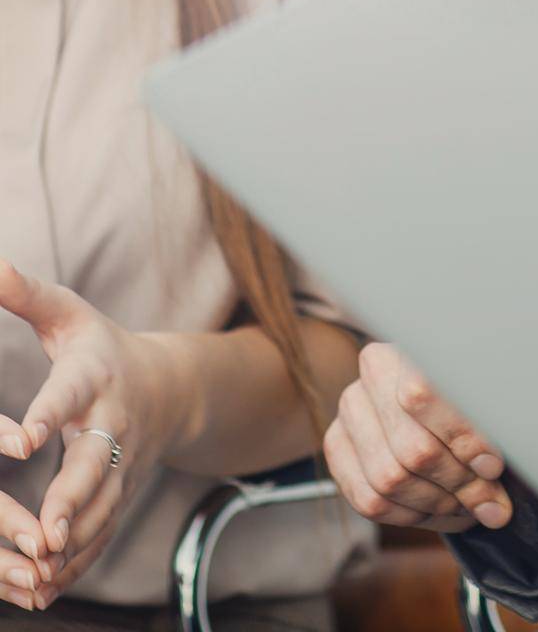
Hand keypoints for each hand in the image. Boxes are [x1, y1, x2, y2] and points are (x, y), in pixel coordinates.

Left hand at [0, 262, 180, 608]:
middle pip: (95, 464)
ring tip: (40, 568)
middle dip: (71, 498)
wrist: (170, 388)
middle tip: (46, 529)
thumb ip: (27, 294)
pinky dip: (76, 565)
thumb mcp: (70, 314)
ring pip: (102, 509)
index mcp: (95, 376)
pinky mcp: (121, 495)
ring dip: (73, 542)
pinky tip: (45, 590)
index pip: (69, 394)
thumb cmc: (102, 347)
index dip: (47, 415)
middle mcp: (113, 424)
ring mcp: (122, 465)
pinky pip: (102, 535)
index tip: (22, 439)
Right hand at [324, 343, 511, 532]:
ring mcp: (350, 411)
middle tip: (488, 499)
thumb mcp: (486, 393)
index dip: (462, 438)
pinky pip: (369, 501)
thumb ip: (491, 431)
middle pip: (413, 449)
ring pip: (390, 480)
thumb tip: (494, 505)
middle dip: (458, 484)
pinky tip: (441, 511)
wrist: (434, 392)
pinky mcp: (338, 446)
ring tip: (467, 505)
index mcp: (413, 345)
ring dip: (437, 504)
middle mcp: (372, 373)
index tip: (493, 465)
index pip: (423, 395)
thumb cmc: (469, 392)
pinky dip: (411, 516)